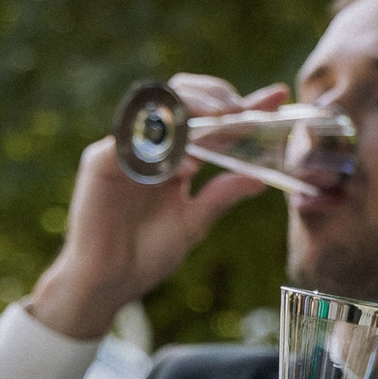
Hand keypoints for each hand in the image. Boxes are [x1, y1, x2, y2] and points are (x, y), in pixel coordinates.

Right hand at [25, 75, 281, 342]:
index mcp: (175, 155)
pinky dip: (159, 142)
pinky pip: (130, 138)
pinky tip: (183, 159)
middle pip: (182, 95)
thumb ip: (222, 195)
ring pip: (156, 105)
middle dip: (215, 95)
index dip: (243, 104)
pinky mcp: (101, 160)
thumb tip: (261, 177)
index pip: (211, 118)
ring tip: (221, 117)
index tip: (276, 97)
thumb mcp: (193, 222)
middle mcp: (149, 144)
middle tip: (239, 110)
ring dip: (191, 106)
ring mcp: (125, 149)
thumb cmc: (146, 254)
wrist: (107, 283)